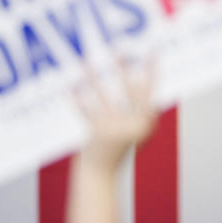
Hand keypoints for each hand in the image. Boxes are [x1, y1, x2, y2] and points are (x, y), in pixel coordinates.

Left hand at [74, 58, 157, 173]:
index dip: (152, 72)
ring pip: (103, 96)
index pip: (151, 92)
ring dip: (93, 77)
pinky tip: (69, 85)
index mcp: (147, 123)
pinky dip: (76, 98)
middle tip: (118, 46)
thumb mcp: (136, 133)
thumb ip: (141, 112)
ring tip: (85, 60)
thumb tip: (142, 78)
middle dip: (123, 67)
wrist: (100, 175)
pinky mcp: (96, 133)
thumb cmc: (119, 149)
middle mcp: (135, 125)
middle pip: (129, 89)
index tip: (151, 53)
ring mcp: (115, 129)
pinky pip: (85, 110)